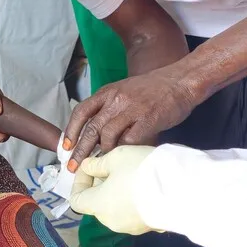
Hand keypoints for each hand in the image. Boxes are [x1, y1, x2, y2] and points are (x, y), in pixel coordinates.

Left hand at [64, 68, 197, 166]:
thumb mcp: (126, 91)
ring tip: (102, 165)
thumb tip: (97, 135)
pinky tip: (123, 158)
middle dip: (80, 150)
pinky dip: (124, 151)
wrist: (181, 81)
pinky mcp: (147, 120)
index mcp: (108, 92)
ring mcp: (131, 109)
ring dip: (103, 152)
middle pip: (91, 128)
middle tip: (74, 166)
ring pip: (107, 135)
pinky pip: (129, 140)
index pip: (81, 112)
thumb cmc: (155, 89)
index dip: (71, 131)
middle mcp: (116, 99)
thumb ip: (111, 108)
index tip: (66, 147)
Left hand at [68, 145, 159, 234]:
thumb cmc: (142, 169)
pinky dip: (132, 199)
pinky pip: (133, 212)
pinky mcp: (148, 226)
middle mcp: (111, 221)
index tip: (90, 166)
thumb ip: (97, 164)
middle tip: (111, 164)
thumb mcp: (115, 157)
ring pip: (115, 207)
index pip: (76, 200)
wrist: (180, 187)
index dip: (79, 181)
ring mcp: (131, 226)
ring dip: (116, 191)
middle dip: (99, 183)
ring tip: (129, 171)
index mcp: (98, 205)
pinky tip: (144, 183)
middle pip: (96, 203)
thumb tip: (87, 167)